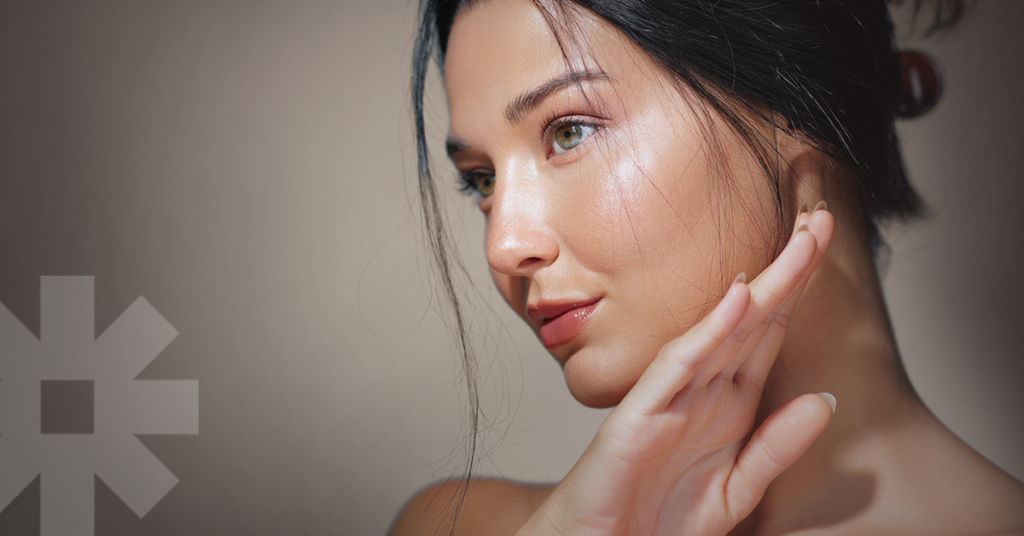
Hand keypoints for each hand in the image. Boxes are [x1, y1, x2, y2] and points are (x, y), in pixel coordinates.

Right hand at [518, 206, 836, 535]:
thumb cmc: (653, 523)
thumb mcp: (735, 491)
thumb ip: (775, 448)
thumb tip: (825, 401)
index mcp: (725, 406)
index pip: (767, 335)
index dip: (798, 292)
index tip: (826, 246)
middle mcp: (699, 392)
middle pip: (752, 321)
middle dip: (789, 271)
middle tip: (823, 221)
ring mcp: (667, 399)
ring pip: (721, 332)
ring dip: (762, 287)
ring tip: (799, 243)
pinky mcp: (636, 418)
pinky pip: (677, 368)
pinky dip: (707, 333)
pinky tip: (738, 299)